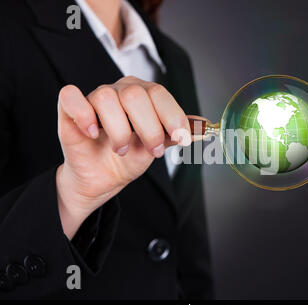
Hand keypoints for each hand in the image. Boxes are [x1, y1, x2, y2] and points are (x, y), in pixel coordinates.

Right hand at [56, 76, 191, 238]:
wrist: (102, 177)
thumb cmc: (128, 158)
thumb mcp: (156, 147)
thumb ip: (175, 135)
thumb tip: (203, 127)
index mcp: (144, 94)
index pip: (160, 94)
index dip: (172, 116)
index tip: (181, 139)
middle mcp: (120, 90)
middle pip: (136, 95)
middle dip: (148, 128)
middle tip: (152, 151)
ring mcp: (94, 97)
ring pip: (107, 98)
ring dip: (119, 131)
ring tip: (120, 149)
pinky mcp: (70, 109)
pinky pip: (71, 96)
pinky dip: (84, 115)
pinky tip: (94, 133)